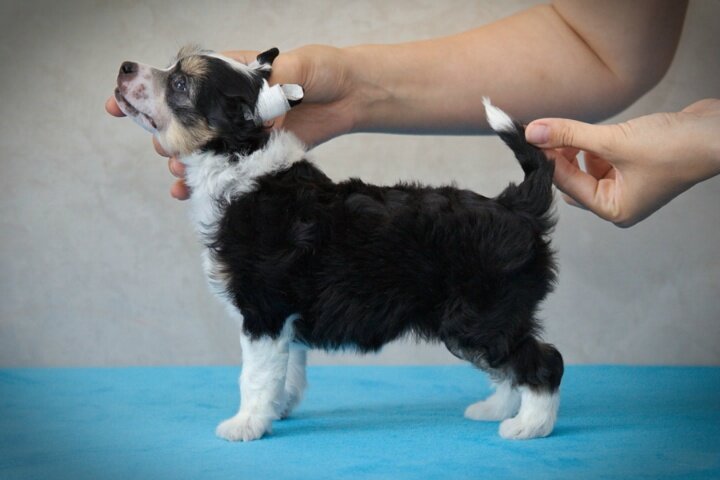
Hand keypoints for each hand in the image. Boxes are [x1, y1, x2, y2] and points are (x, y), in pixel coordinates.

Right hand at [106, 45, 359, 199]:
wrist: (351, 95)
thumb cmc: (323, 72)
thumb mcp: (298, 67)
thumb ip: (274, 86)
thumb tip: (256, 114)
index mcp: (227, 75)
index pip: (181, 83)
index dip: (148, 94)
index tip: (117, 104)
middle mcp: (227, 104)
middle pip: (183, 121)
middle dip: (165, 134)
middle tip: (166, 146)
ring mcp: (239, 131)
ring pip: (199, 148)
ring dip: (182, 161)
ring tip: (178, 171)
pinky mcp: (255, 154)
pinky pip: (224, 169)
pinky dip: (203, 181)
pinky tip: (185, 192)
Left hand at [525, 99, 719, 226]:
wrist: (718, 132)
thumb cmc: (675, 148)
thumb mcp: (614, 141)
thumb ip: (570, 135)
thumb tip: (533, 132)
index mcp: (614, 209)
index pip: (567, 183)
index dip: (547, 159)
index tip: (530, 137)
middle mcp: (619, 202)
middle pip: (573, 180)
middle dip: (560, 158)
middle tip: (547, 133)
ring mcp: (627, 186)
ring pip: (585, 168)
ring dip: (575, 149)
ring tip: (571, 130)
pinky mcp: (633, 167)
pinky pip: (601, 159)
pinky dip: (592, 146)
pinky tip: (591, 133)